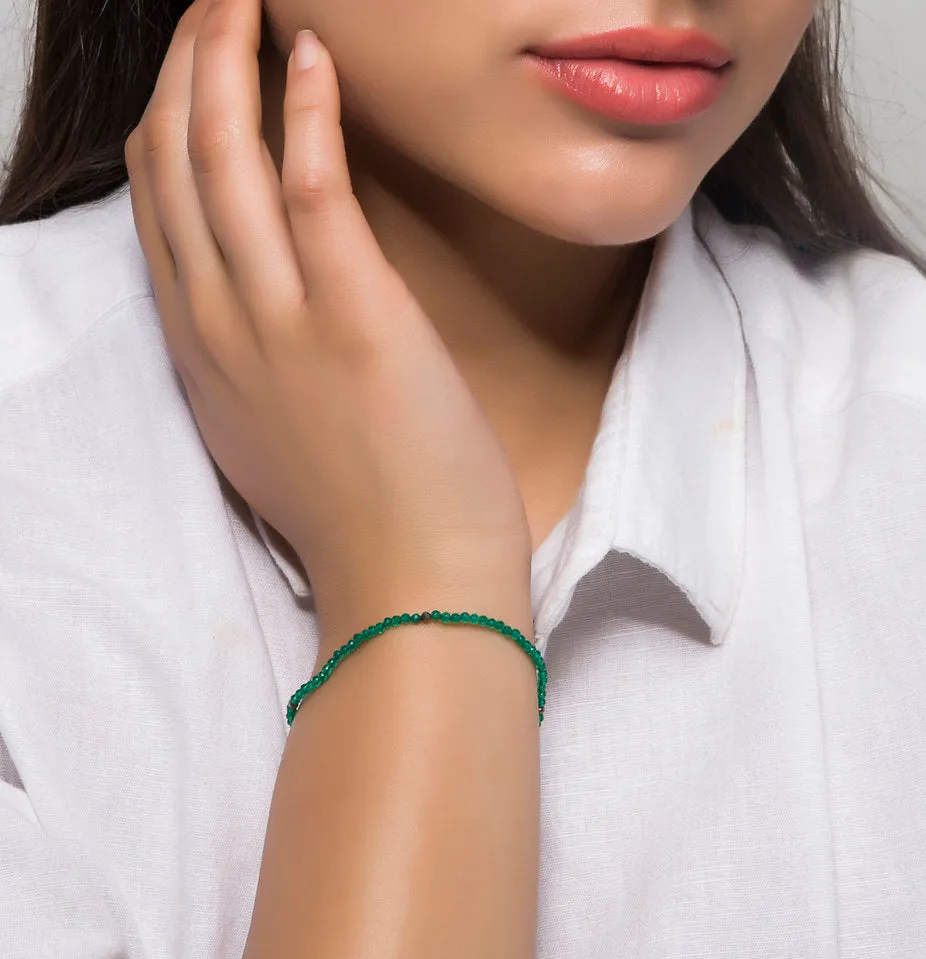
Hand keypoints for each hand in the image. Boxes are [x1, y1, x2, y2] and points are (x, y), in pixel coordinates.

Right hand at [124, 0, 532, 637]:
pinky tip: (312, 55)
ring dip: (225, 61)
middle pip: (173, 166)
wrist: (412, 581)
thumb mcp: (277, 433)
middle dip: (183, 69)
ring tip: (244, 0)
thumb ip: (260, 360)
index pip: (160, 212)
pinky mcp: (352, 316)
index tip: (194, 76)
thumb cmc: (363, 516)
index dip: (168, 126)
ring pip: (221, 160)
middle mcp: (219, 326)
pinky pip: (309, 186)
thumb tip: (279, 303)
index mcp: (202, 354)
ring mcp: (278, 319)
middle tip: (213, 5)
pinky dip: (306, 111)